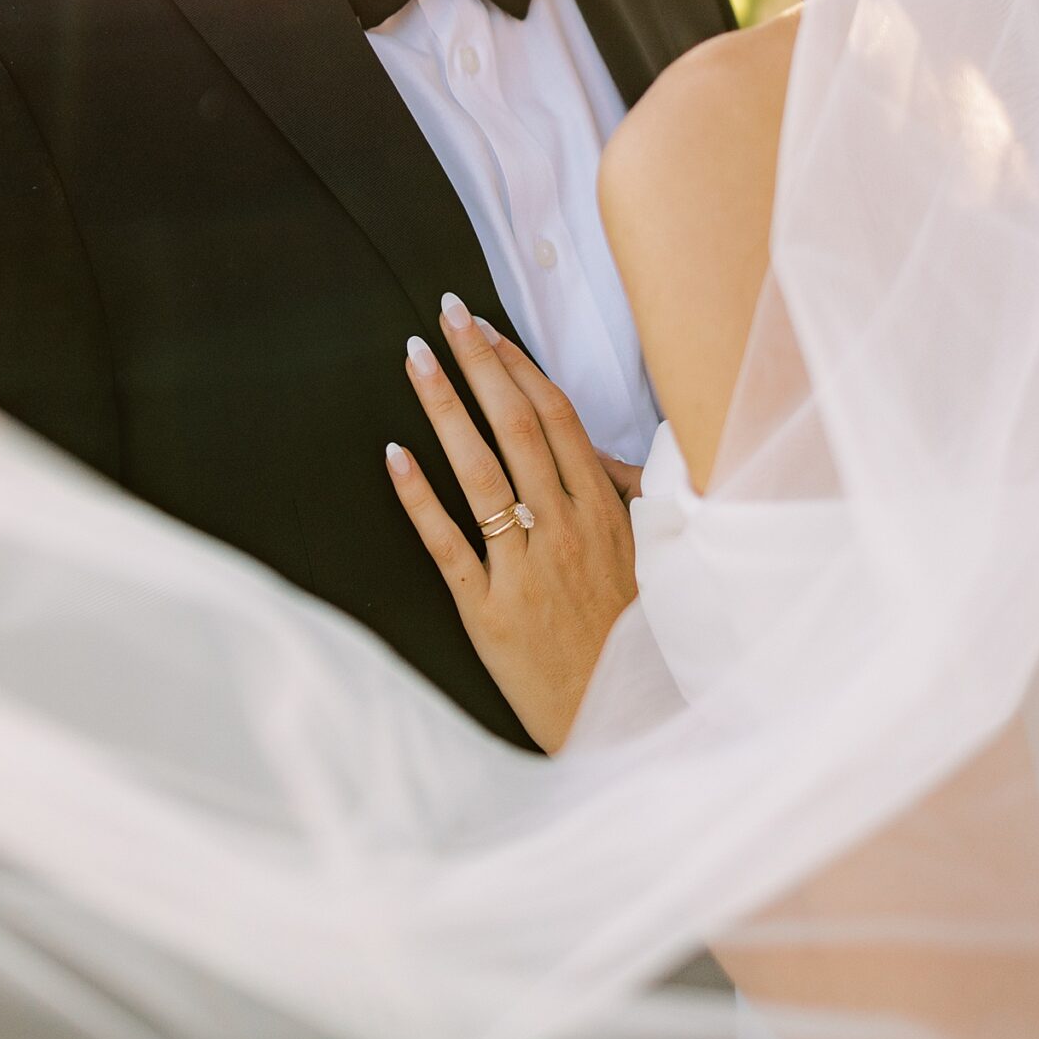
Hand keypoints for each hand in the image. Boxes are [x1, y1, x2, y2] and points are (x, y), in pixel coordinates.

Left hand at [384, 294, 638, 750]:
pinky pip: (448, 543)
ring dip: (446, 409)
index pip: (558, 419)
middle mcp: (565, 531)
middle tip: (446, 315)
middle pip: (519, 428)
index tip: (487, 328)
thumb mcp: (645, 561)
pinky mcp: (488, 610)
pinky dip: (419, 497)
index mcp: (605, 514)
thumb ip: (619, 502)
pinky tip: (393, 454)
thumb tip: (597, 452)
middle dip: (480, 365)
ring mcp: (525, 569)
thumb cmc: (630, 641)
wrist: (623, 723)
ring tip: (415, 362)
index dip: (519, 368)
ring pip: (481, 473)